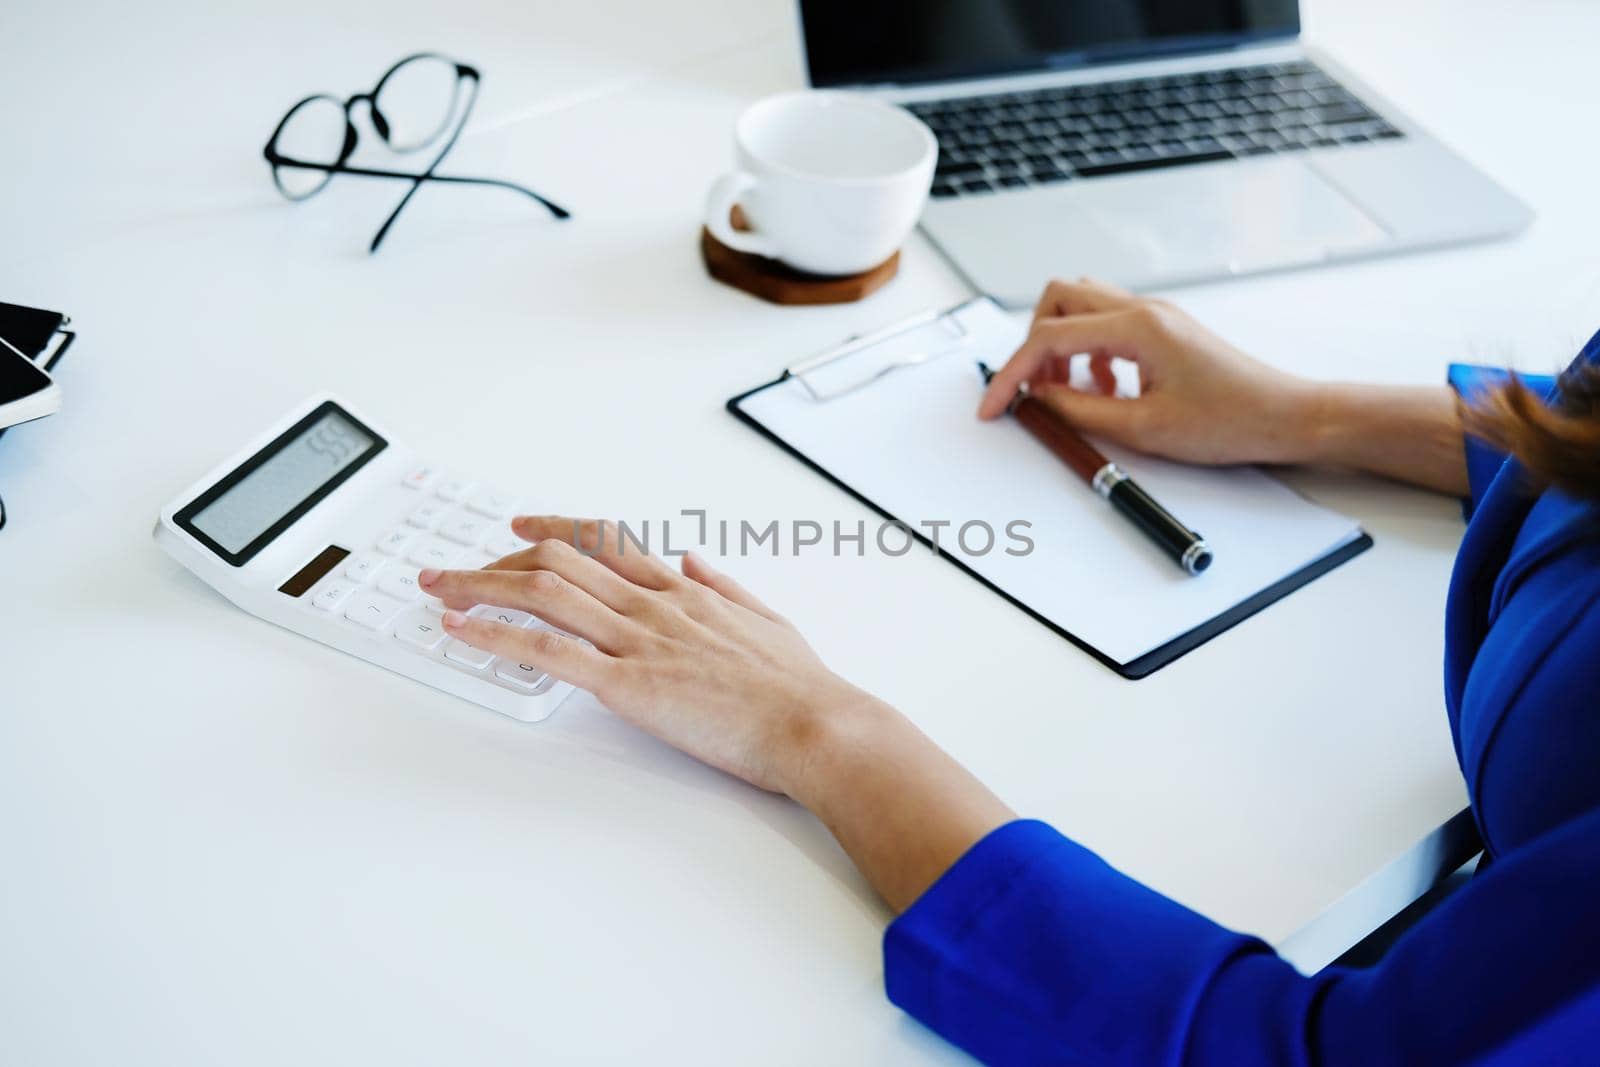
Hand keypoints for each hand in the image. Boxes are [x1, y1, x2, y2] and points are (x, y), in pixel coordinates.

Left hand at [418, 516, 881, 795]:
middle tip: (456, 570)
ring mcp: (639, 641)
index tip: (520, 528)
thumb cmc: (800, 688)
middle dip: (497, 561)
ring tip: (439, 590)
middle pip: (560, 561)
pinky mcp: (630, 686)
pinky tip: (463, 632)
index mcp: (685, 592)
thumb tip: (695, 562)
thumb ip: (725, 587)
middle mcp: (655, 605)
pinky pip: (550, 652)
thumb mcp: (766, 621)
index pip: (607, 543)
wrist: (818, 724)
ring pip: (544, 594)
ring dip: (481, 587)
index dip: (554, 530)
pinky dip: (497, 636)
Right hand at [977, 277, 1316, 465]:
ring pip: (1081, 308)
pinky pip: (1106, 326)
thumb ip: (1080, 412)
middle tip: (1035, 391)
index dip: (1012, 374)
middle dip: (1033, 344)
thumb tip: (1037, 403)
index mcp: (1138, 327)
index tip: (994, 405)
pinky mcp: (1162, 331)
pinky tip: (1103, 390)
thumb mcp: (1143, 429)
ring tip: (1069, 393)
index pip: (1049, 337)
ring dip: (1062, 346)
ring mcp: (1154, 316)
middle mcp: (1144, 311)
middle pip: (1058, 299)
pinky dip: (1089, 354)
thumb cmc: (1231, 421)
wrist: (1285, 417)